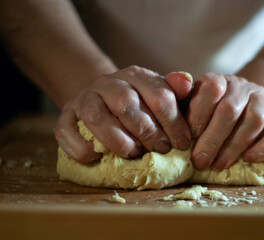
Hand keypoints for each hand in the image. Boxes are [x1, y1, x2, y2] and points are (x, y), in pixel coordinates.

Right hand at [55, 66, 191, 162]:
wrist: (104, 98)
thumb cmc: (140, 103)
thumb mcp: (161, 95)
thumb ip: (177, 92)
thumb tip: (187, 83)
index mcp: (137, 75)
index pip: (159, 95)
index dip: (173, 122)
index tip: (181, 143)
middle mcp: (108, 83)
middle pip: (126, 104)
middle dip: (147, 132)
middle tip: (160, 150)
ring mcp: (84, 98)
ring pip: (96, 116)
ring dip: (117, 140)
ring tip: (133, 153)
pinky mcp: (65, 116)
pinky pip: (66, 131)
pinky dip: (82, 148)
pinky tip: (98, 157)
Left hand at [187, 72, 263, 170]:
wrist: (247, 102)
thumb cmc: (212, 110)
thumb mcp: (193, 104)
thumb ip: (180, 106)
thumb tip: (167, 114)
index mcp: (218, 80)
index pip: (210, 88)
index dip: (198, 115)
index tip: (185, 141)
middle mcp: (242, 86)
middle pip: (230, 109)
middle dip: (212, 139)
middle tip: (200, 162)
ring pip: (255, 120)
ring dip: (235, 146)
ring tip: (219, 165)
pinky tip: (250, 159)